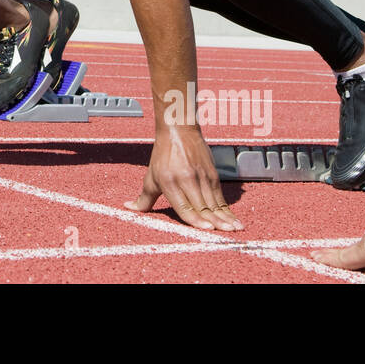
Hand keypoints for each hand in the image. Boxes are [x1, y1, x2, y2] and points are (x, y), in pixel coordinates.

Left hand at [126, 125, 242, 230]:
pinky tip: (233, 218)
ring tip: (235, 229)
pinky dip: (227, 208)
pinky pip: (220, 196)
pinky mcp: (212, 173)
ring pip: (215, 202)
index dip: (196, 219)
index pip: (184, 206)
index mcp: (170, 182)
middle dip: (216, 222)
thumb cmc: (162, 155)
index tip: (207, 229)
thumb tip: (129, 208)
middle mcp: (187, 179)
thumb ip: (143, 198)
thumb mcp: (151, 176)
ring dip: (226, 217)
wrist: (178, 129)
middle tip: (227, 233)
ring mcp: (202, 176)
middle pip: (203, 206)